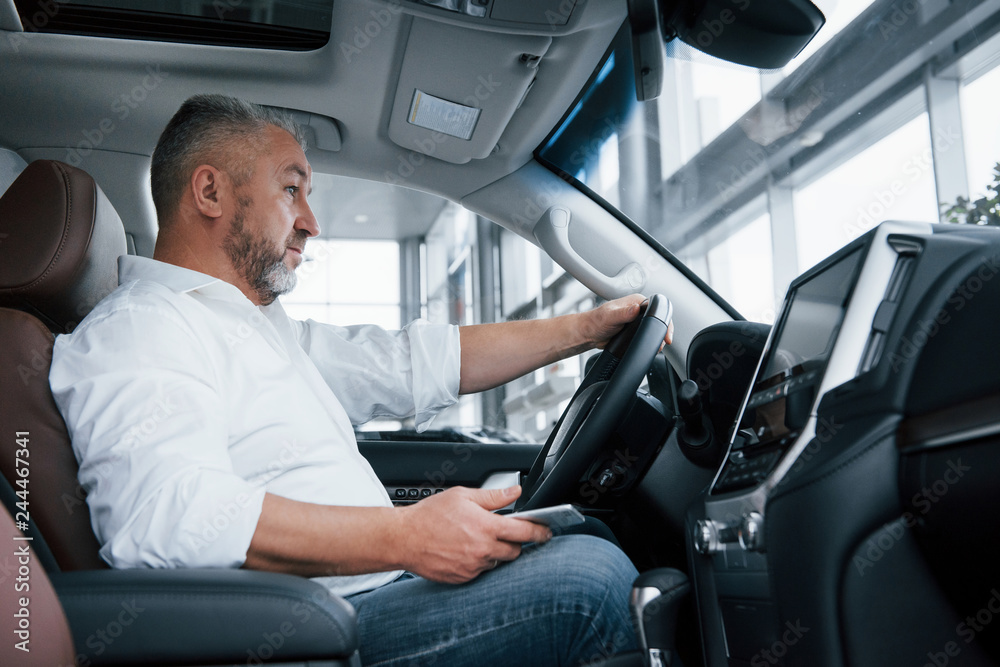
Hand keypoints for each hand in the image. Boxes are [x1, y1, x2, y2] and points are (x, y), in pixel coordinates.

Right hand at [398, 485, 551, 583]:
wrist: (404, 538)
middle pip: (515, 551)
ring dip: (494, 553)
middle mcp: (482, 550)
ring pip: (497, 562)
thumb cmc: (430, 515)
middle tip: (501, 532)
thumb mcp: (463, 496)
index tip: (547, 531)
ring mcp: (473, 567)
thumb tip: (515, 491)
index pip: (524, 532)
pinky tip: (464, 550)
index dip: (540, 531)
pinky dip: (479, 562)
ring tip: (475, 539)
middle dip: (514, 542)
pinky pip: (481, 572)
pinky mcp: (463, 578)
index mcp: (486, 527)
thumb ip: (493, 496)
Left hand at [583, 294, 673, 349]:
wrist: (590, 334)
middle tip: (664, 342)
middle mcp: (639, 309)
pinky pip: (647, 336)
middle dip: (663, 330)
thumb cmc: (596, 321)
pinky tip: (651, 348)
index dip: (663, 319)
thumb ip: (623, 313)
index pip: (656, 307)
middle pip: (658, 319)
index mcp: (636, 301)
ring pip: (654, 328)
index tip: (665, 331)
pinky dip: (650, 342)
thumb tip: (635, 309)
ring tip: (657, 347)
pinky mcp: (635, 331)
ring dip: (657, 337)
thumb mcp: (610, 316)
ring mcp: (638, 321)